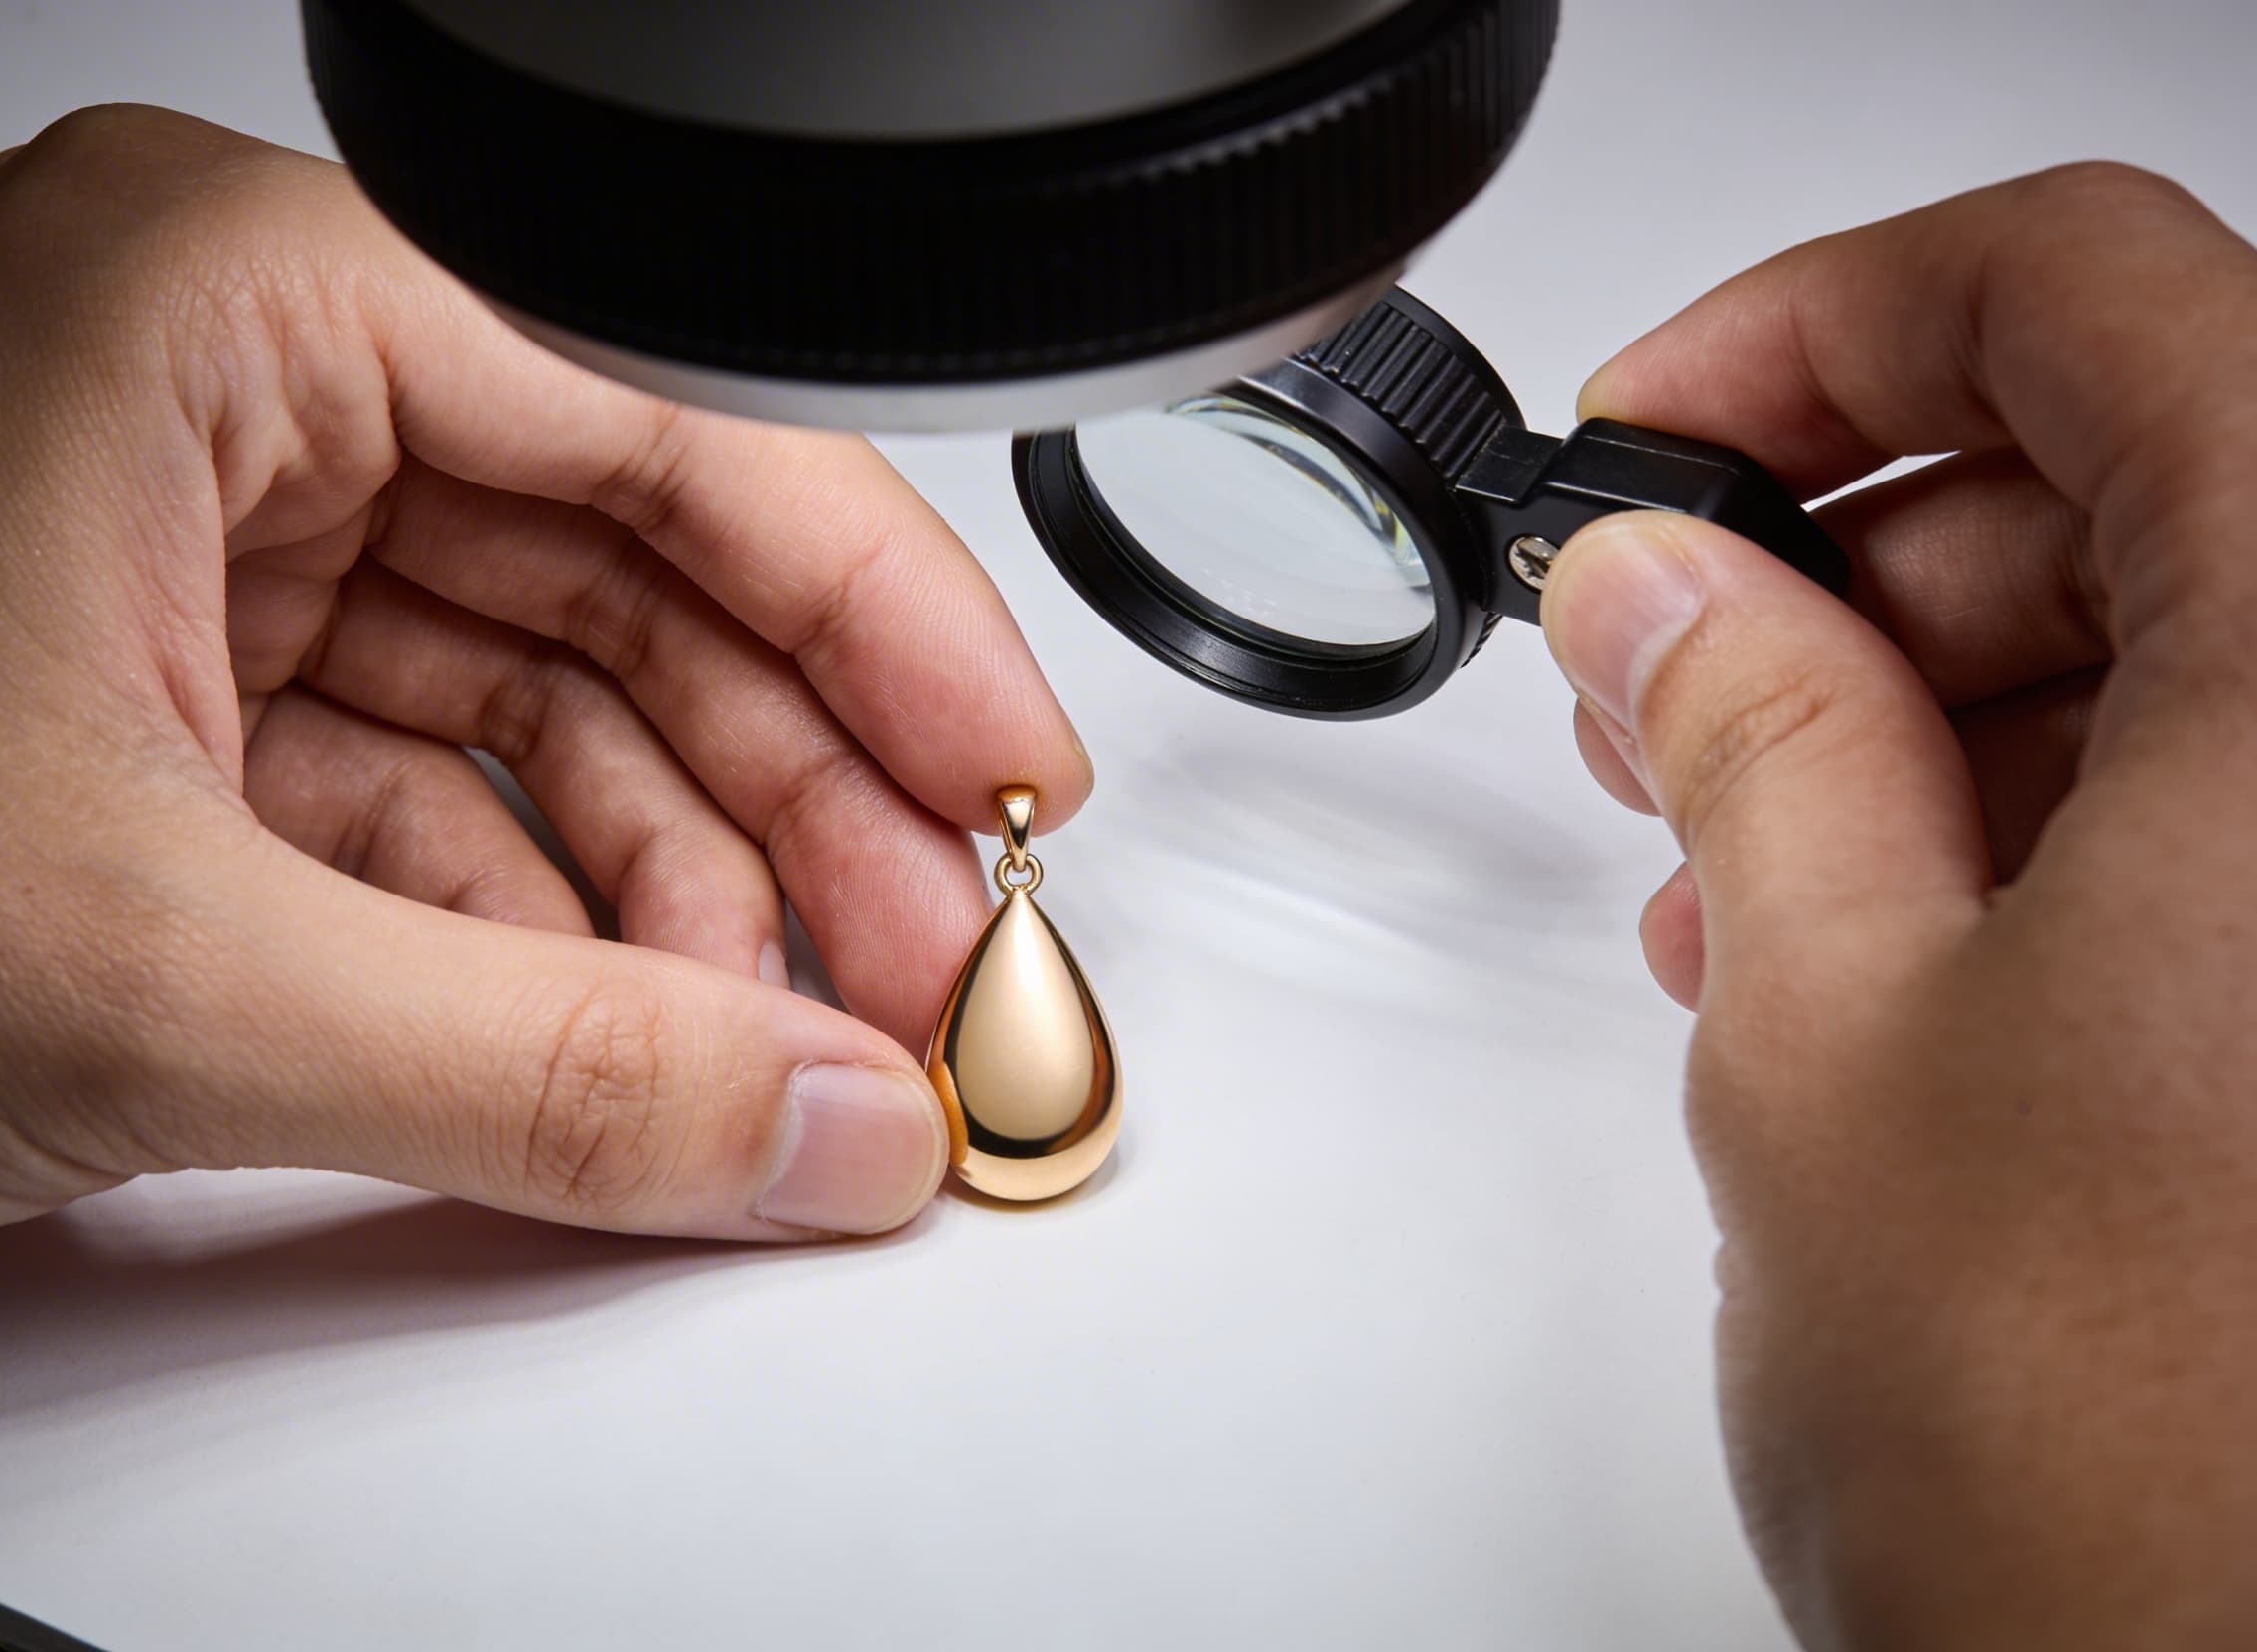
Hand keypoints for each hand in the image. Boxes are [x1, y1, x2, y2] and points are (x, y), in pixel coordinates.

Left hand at [0, 106, 1089, 1262]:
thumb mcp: (150, 975)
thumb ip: (540, 1074)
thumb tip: (818, 1125)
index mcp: (214, 308)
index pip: (665, 422)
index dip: (882, 614)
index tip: (1007, 769)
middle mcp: (220, 395)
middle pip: (628, 567)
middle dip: (797, 789)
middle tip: (931, 958)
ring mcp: (198, 554)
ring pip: (547, 698)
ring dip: (689, 887)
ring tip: (799, 1042)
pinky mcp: (178, 710)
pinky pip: (441, 800)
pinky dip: (551, 932)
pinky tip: (642, 1036)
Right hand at [1540, 164, 2256, 1646]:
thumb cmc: (2127, 1474)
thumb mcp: (1830, 1025)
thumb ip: (1741, 727)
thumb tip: (1661, 579)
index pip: (2090, 291)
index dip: (1829, 320)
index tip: (1664, 425)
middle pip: (2141, 457)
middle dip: (1855, 541)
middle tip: (1659, 652)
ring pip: (2180, 641)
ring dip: (1928, 702)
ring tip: (1729, 841)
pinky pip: (2228, 808)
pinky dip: (2036, 825)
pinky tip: (1868, 938)